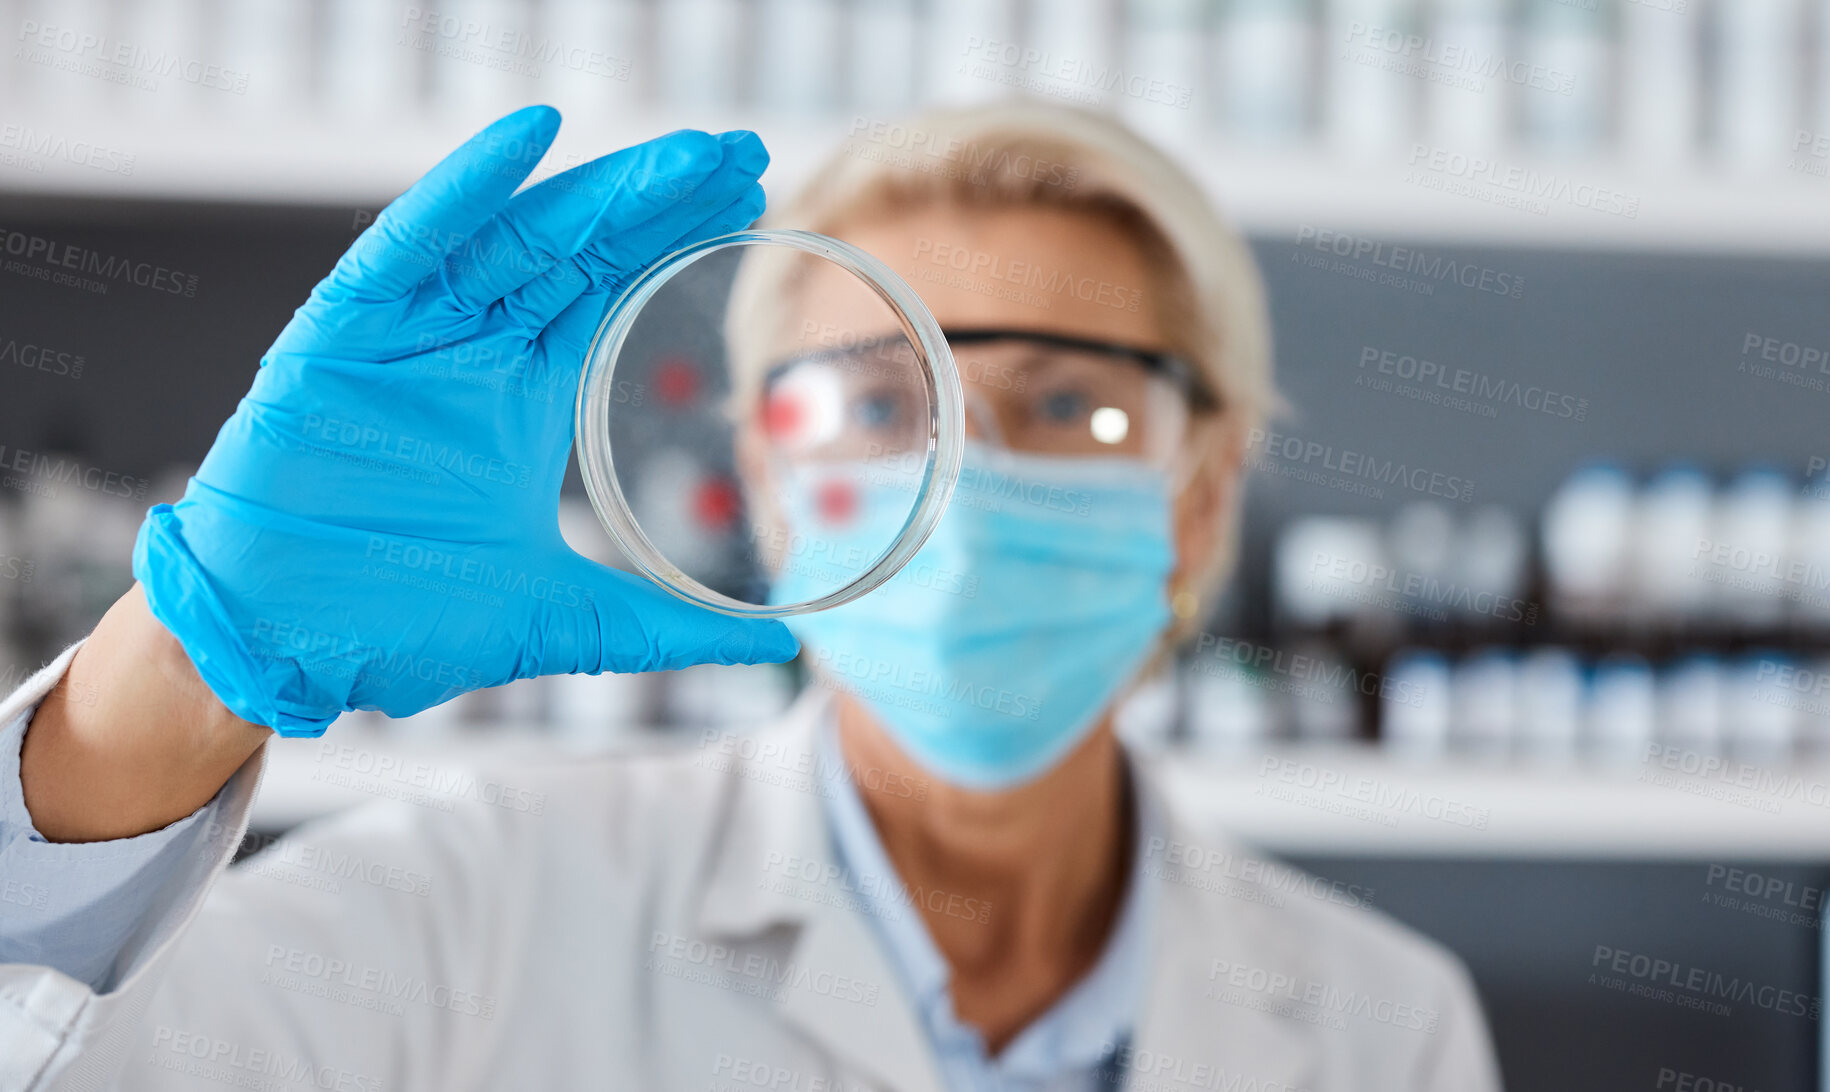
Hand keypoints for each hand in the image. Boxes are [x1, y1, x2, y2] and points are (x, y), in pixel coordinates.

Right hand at [132, 106, 796, 735]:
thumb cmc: (393, 620)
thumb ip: (658, 628)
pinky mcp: (339, 336)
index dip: (672, 237)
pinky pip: (406, 246)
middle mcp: (468, 350)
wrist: (278, 647)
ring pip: (513, 236)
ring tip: (688, 154)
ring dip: (598, 190)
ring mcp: (405, 336)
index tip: (751, 195)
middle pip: (576, 249)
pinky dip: (463, 191)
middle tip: (744, 151)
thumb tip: (773, 655)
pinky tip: (530, 139)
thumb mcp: (555, 619)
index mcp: (517, 396)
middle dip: (658, 198)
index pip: (608, 289)